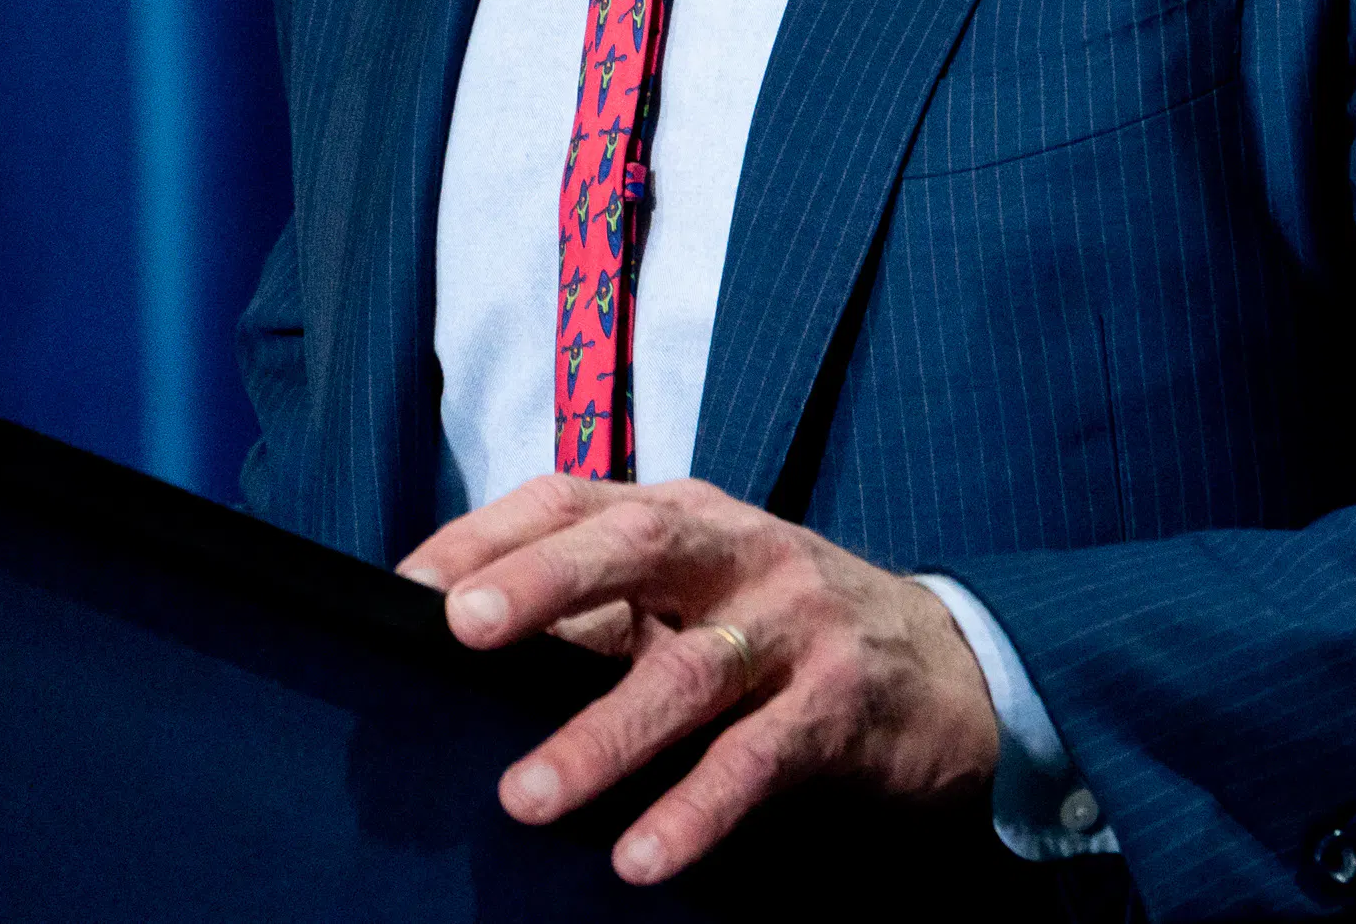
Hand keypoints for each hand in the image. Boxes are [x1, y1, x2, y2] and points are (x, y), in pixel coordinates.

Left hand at [397, 473, 1000, 883]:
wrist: (948, 672)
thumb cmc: (786, 632)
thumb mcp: (696, 599)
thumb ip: (598, 612)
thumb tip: (453, 645)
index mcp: (691, 518)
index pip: (578, 501)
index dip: (491, 535)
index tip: (407, 587)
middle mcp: (742, 554)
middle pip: (641, 544)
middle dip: (546, 579)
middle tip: (459, 628)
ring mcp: (797, 624)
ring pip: (691, 669)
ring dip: (604, 733)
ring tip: (527, 796)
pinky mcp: (839, 703)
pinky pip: (760, 756)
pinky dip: (699, 806)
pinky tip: (644, 854)